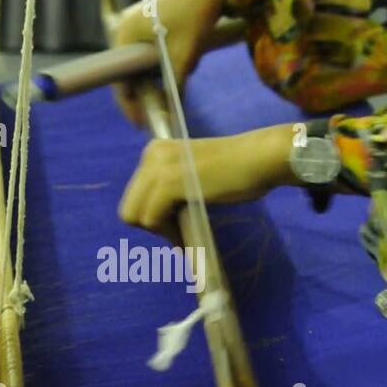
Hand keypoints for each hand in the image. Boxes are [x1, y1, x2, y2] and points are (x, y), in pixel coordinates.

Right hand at [111, 0, 227, 125]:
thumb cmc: (194, 17)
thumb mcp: (184, 58)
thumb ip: (175, 89)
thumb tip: (173, 115)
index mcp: (124, 36)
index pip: (119, 81)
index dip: (130, 106)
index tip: (141, 124)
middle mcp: (125, 29)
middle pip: (130, 72)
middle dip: (147, 93)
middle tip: (158, 114)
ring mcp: (138, 24)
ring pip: (143, 62)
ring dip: (159, 77)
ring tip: (175, 87)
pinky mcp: (152, 22)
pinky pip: (153, 51)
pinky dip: (165, 62)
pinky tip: (185, 64)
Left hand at [119, 124, 300, 233]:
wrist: (258, 159)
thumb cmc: (235, 171)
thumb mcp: (191, 175)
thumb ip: (170, 190)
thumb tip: (156, 221)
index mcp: (154, 152)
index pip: (134, 196)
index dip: (153, 217)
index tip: (177, 225)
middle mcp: (150, 154)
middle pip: (129, 208)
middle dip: (153, 226)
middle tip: (179, 233)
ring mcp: (158, 167)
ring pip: (134, 216)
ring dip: (160, 232)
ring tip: (184, 235)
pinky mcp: (169, 183)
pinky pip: (151, 220)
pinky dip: (168, 234)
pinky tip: (186, 235)